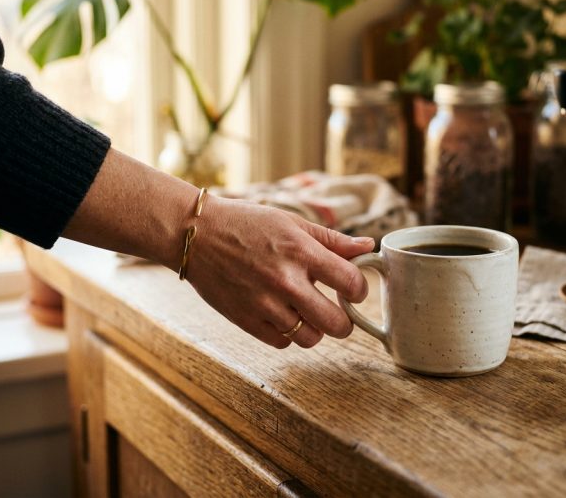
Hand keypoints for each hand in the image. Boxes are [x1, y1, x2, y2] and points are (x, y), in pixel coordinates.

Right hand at [188, 195, 374, 348]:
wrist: (197, 235)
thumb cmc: (247, 223)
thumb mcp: (292, 223)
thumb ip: (333, 240)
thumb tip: (368, 248)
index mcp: (301, 252)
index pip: (351, 283)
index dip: (359, 289)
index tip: (352, 289)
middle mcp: (285, 281)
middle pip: (336, 324)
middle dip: (344, 320)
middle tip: (337, 311)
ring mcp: (264, 304)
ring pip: (310, 338)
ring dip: (315, 329)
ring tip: (307, 313)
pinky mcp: (245, 320)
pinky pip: (281, 342)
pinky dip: (287, 333)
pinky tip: (283, 315)